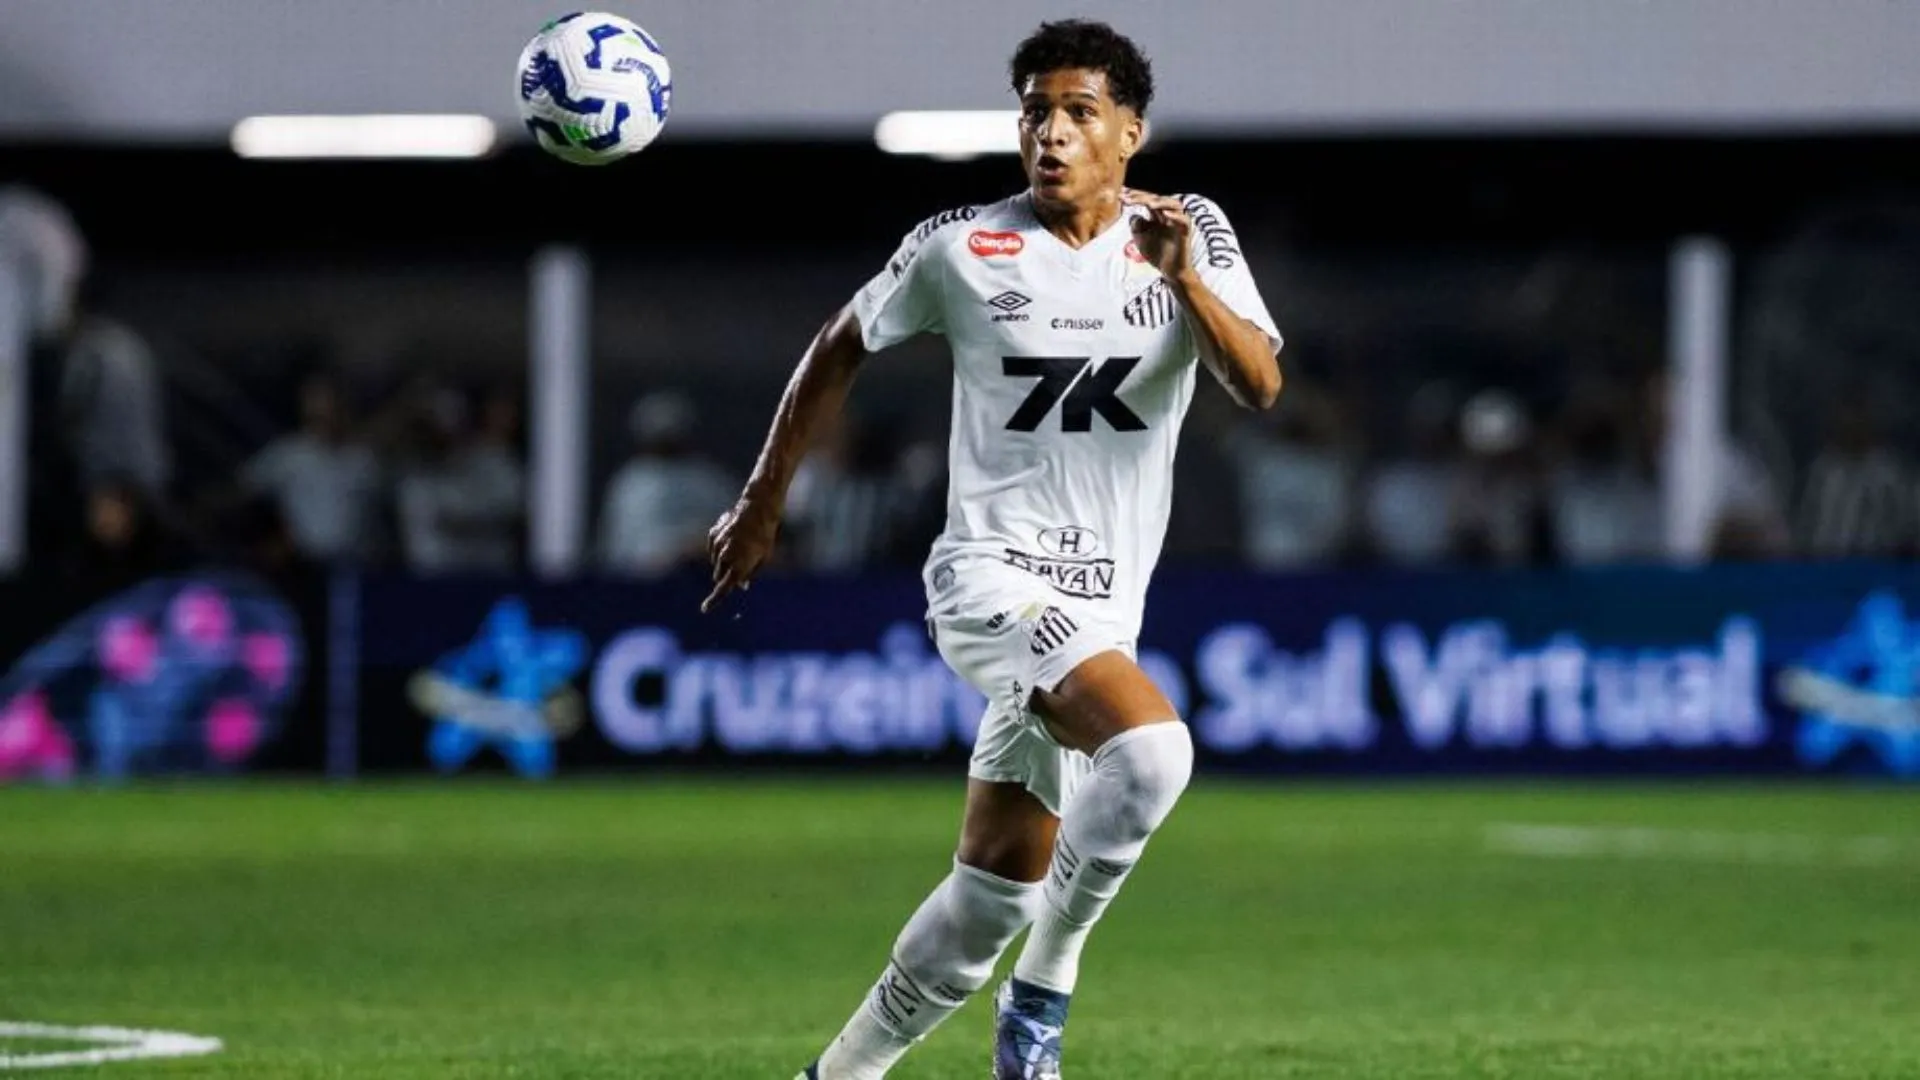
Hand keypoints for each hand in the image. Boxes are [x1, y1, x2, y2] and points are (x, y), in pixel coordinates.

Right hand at [702, 499, 779, 613]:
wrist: (756, 509)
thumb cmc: (764, 536)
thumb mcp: (764, 558)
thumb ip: (751, 573)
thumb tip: (742, 585)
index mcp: (739, 566)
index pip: (723, 588)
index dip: (714, 600)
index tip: (705, 609)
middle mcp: (725, 557)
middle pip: (719, 577)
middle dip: (726, 576)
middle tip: (741, 567)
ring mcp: (717, 546)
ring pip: (716, 563)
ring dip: (725, 562)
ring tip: (742, 546)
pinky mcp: (713, 536)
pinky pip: (713, 550)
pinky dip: (721, 549)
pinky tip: (734, 539)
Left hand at [1120, 188, 1192, 279]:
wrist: (1170, 271)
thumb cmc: (1157, 253)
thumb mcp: (1140, 238)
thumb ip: (1136, 225)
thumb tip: (1133, 214)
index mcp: (1158, 214)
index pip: (1147, 199)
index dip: (1134, 195)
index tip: (1120, 194)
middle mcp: (1169, 215)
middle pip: (1158, 199)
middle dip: (1142, 197)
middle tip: (1127, 198)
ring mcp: (1178, 222)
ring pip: (1174, 204)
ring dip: (1161, 202)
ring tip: (1147, 203)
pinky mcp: (1186, 233)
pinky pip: (1184, 221)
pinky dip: (1176, 216)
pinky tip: (1165, 214)